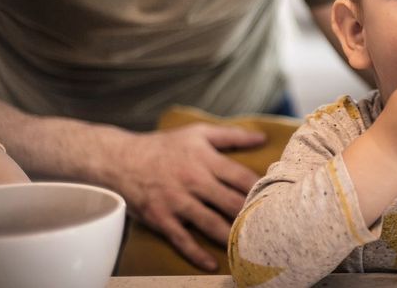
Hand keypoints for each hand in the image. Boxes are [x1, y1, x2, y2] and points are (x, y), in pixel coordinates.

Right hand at [109, 124, 264, 270]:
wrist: (120, 159)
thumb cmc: (163, 146)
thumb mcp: (198, 133)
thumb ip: (232, 136)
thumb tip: (261, 138)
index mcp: (206, 160)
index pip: (242, 178)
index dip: (261, 189)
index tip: (276, 199)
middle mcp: (194, 181)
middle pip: (231, 202)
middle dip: (250, 215)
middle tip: (269, 227)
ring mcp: (177, 202)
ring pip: (210, 223)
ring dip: (230, 236)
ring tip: (249, 247)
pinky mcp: (161, 218)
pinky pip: (182, 240)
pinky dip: (197, 254)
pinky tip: (213, 263)